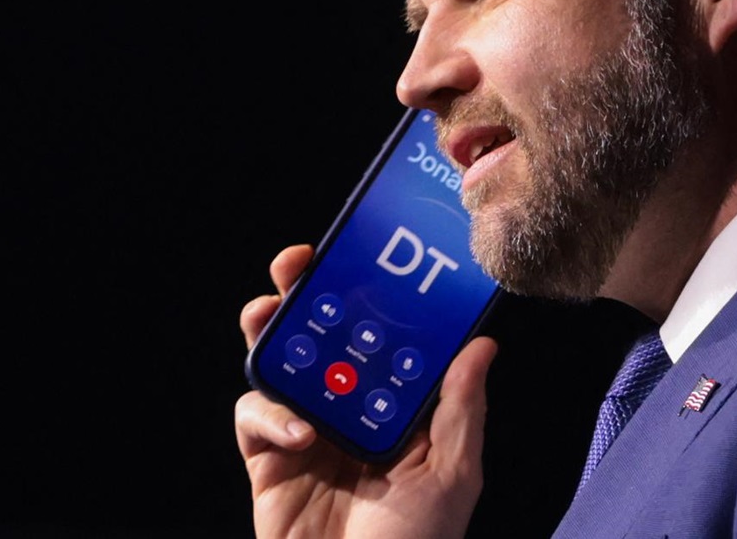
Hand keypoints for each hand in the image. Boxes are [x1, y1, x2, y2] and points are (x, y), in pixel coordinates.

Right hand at [235, 244, 497, 538]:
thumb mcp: (451, 477)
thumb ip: (459, 411)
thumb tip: (481, 346)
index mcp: (394, 409)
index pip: (379, 339)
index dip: (369, 297)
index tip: (366, 258)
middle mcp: (348, 412)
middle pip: (320, 338)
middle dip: (305, 296)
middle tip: (298, 265)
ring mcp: (305, 433)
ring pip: (278, 365)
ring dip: (270, 333)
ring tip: (267, 314)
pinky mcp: (268, 460)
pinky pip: (255, 416)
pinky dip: (267, 412)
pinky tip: (296, 429)